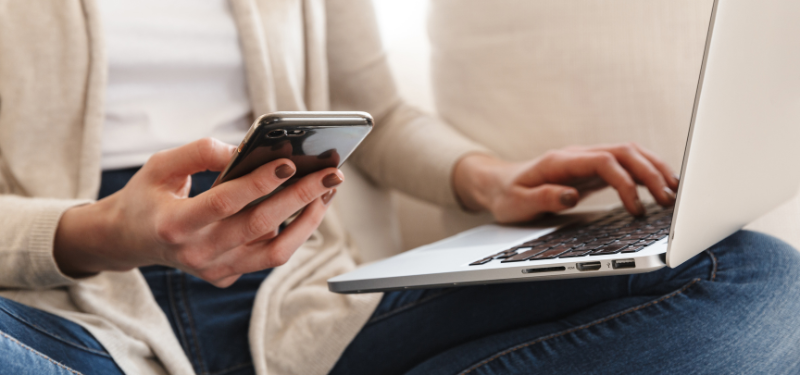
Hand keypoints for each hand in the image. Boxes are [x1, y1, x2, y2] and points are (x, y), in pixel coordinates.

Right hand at [54, 138, 341, 286]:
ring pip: (275, 251)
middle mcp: (197, 254)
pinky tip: (308, 207)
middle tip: (332, 173)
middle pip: (260, 226)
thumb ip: (199, 151)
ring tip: (328, 191)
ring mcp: (215, 270)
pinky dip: (294, 233)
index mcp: (174, 225)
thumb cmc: (148, 196)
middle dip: (301, 197)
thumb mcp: (160, 165)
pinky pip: (269, 257)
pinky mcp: (228, 277)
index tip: (290, 161)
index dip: (259, 182)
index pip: (225, 203)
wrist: (130, 240)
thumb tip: (245, 149)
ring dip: (308, 220)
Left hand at [453, 143, 679, 222]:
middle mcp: (578, 156)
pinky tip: (661, 189)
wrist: (497, 185)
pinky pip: (625, 166)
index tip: (636, 210)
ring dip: (654, 170)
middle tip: (670, 201)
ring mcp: (586, 161)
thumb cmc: (507, 196)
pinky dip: (646, 174)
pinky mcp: (592, 171)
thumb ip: (542, 198)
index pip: (605, 162)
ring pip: (630, 154)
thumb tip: (570, 196)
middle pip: (625, 152)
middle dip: (651, 173)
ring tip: (675, 194)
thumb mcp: (517, 203)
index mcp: (561, 161)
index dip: (626, 183)